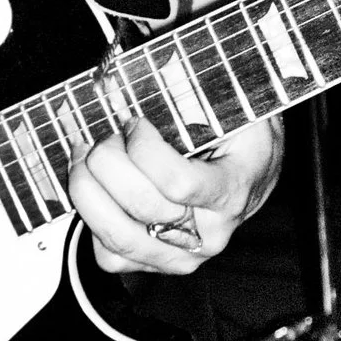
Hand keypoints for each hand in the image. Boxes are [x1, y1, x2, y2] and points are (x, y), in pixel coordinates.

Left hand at [68, 103, 282, 279]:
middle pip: (141, 206)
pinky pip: (109, 256)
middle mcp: (210, 234)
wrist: (255, 173)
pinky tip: (98, 191)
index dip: (143, 148)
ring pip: (118, 237)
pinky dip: (93, 222)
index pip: (177, 183)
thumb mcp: (232, 107)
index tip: (136, 122)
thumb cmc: (240, 135)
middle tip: (105, 135)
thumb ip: (196, 94)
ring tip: (85, 158)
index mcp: (233, 192)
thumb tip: (139, 76)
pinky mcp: (155, 264)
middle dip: (108, 161)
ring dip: (88, 190)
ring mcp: (182, 256)